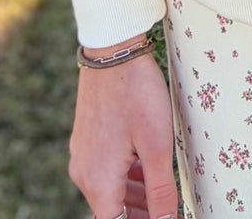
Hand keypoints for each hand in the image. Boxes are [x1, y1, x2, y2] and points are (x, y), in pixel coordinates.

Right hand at [70, 35, 179, 218]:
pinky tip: (147, 171)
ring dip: (135, 199)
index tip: (163, 218)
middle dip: (139, 215)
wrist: (112, 49)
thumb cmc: (136, 94)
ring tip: (163, 196)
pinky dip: (126, 178)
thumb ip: (161, 191)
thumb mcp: (157, 146)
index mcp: (99, 183)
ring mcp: (84, 155)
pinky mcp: (88, 139)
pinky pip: (106, 171)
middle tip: (167, 212)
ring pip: (110, 191)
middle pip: (112, 211)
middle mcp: (85, 174)